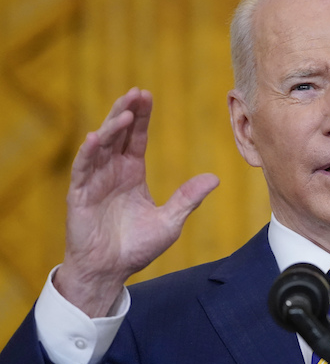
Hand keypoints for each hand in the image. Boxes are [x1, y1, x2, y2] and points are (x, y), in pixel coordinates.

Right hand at [55, 88, 218, 316]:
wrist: (110, 271)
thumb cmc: (137, 247)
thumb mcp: (170, 221)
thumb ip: (188, 198)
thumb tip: (215, 178)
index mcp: (131, 173)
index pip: (135, 138)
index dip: (140, 117)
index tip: (147, 95)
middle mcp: (112, 172)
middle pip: (118, 134)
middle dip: (126, 112)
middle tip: (136, 92)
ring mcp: (94, 181)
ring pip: (100, 146)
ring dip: (110, 127)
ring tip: (124, 111)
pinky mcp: (80, 195)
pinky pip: (82, 169)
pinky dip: (88, 153)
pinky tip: (96, 137)